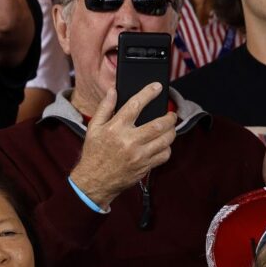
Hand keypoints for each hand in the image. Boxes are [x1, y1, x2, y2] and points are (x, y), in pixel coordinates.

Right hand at [68, 85, 177, 208]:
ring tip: (170, 127)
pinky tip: (164, 144)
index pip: (135, 105)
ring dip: (172, 132)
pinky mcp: (146, 166)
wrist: (95, 180)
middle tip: (171, 114)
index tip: (157, 86)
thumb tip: (113, 91)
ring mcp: (139, 155)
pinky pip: (164, 155)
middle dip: (169, 117)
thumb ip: (105, 108)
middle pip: (158, 125)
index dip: (148, 93)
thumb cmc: (95, 152)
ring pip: (165, 140)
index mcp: (115, 128)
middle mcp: (129, 141)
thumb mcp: (94, 127)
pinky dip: (168, 148)